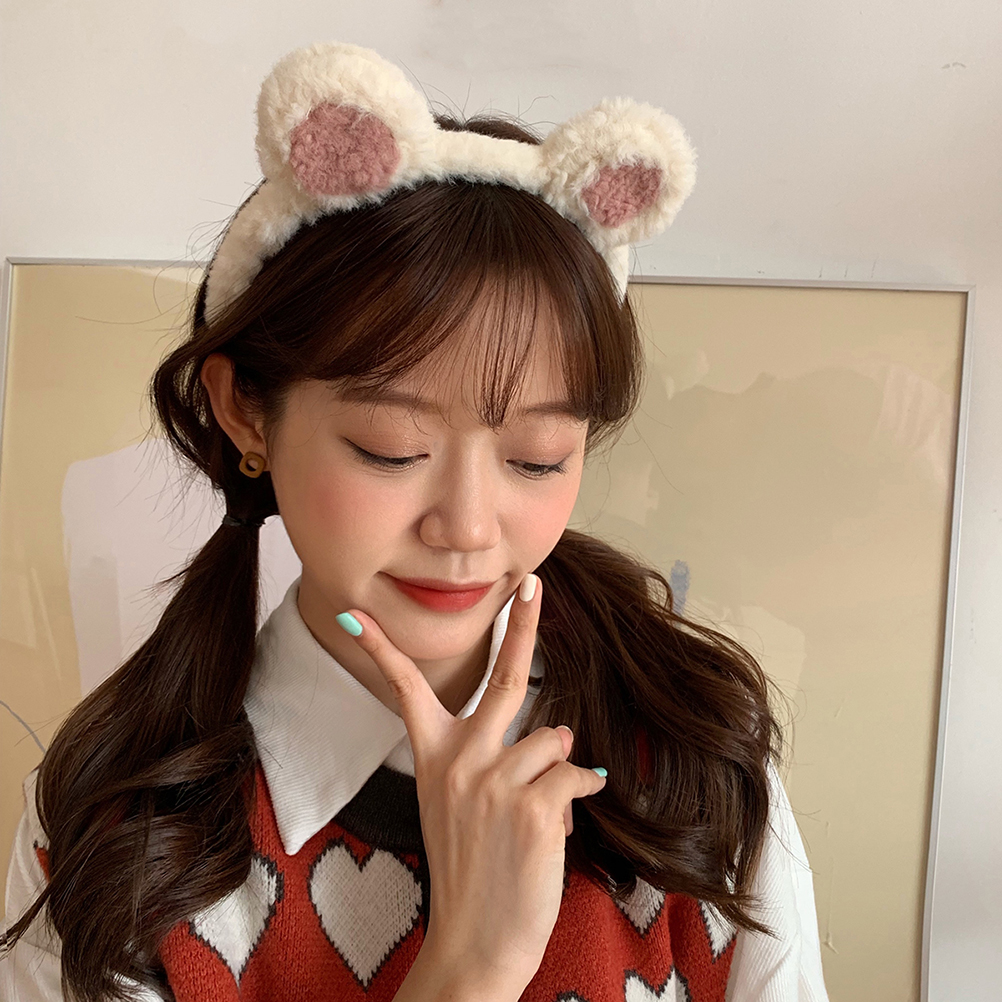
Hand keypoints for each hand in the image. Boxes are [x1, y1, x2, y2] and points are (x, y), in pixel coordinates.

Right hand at [337, 573, 607, 992]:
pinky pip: (577, 773)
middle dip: (523, 624)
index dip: (382, 648)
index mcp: (433, 756)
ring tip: (535, 812)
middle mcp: (460, 759)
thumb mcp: (454, 805)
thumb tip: (558, 734)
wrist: (476, 943)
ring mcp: (496, 779)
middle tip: (533, 585)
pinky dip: (579, 793)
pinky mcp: (534, 803)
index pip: (404, 689)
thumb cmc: (469, 871)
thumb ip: (490, 760)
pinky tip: (558, 826)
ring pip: (554, 738)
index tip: (357, 615)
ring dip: (556, 770)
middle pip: (506, 676)